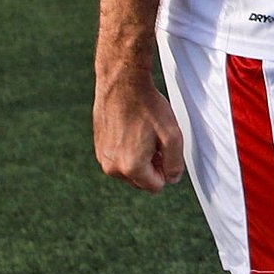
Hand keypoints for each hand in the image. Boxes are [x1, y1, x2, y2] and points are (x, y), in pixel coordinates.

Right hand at [93, 77, 185, 192]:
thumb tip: (172, 179)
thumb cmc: (148, 108)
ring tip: (145, 133)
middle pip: (141, 180)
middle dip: (153, 166)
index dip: (166, 169)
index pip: (155, 186)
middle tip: (156, 140)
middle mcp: (112, 168)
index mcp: (131, 167)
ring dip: (140, 158)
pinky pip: (119, 159)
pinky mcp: (98, 149)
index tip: (166, 149)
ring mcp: (102, 158)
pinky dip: (128, 150)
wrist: (122, 86)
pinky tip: (133, 130)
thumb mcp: (172, 135)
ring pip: (130, 170)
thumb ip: (175, 163)